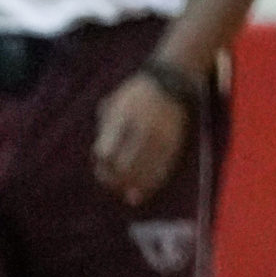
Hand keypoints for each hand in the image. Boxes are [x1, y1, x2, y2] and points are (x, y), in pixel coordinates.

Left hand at [94, 75, 189, 205]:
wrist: (171, 82)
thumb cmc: (136, 93)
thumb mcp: (113, 103)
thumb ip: (105, 129)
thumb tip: (101, 159)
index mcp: (121, 118)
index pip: (105, 152)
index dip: (101, 166)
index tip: (100, 169)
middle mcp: (141, 129)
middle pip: (124, 166)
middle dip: (116, 179)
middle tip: (112, 184)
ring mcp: (160, 137)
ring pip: (145, 171)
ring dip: (134, 185)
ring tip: (128, 194)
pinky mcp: (174, 144)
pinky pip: (163, 169)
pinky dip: (153, 183)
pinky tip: (145, 191)